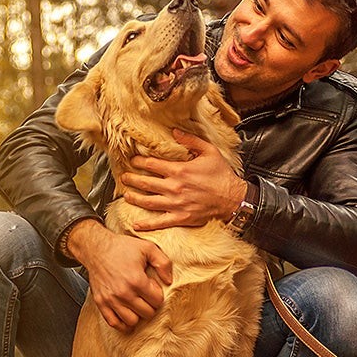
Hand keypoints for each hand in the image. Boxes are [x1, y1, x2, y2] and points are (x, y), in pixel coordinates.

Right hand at [66, 220, 171, 330]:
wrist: (96, 248)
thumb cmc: (121, 247)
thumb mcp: (148, 248)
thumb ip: (163, 263)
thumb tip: (169, 281)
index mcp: (137, 280)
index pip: (157, 301)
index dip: (157, 294)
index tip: (151, 286)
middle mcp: (123, 293)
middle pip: (147, 313)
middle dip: (150, 305)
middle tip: (145, 295)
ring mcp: (111, 299)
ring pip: (132, 321)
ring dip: (138, 315)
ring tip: (136, 304)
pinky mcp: (101, 303)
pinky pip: (114, 323)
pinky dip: (122, 324)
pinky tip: (127, 315)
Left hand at [119, 130, 246, 230]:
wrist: (233, 198)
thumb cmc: (222, 175)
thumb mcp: (209, 151)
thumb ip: (190, 140)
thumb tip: (174, 131)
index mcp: (179, 170)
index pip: (151, 164)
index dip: (138, 162)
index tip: (132, 160)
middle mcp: (174, 187)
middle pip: (145, 183)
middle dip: (131, 179)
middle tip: (123, 177)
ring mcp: (175, 204)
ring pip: (148, 202)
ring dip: (134, 198)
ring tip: (126, 194)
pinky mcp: (180, 218)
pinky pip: (159, 222)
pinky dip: (146, 224)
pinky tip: (136, 225)